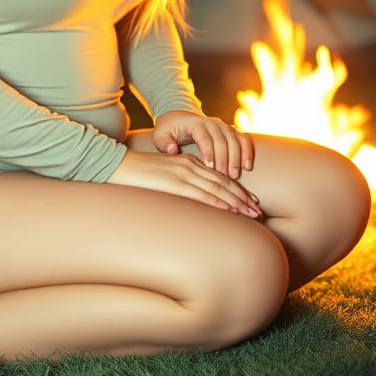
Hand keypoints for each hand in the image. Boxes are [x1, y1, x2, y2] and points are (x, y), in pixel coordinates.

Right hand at [107, 148, 262, 216]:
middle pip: (223, 182)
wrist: (117, 164)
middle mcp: (189, 166)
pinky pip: (201, 193)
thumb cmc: (137, 173)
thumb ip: (178, 182)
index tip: (249, 200)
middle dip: (242, 197)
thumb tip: (189, 198)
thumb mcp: (162, 175)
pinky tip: (229, 210)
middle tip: (257, 210)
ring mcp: (182, 173)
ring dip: (236, 202)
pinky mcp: (174, 183)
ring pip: (217, 188)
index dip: (236, 189)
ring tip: (250, 213)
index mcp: (187, 162)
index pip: (218, 176)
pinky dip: (218, 202)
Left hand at [152, 110, 254, 178]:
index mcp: (195, 123)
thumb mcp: (160, 134)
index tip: (210, 167)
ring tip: (235, 175)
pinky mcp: (230, 131)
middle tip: (225, 177)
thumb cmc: (169, 129)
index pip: (204, 137)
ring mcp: (223, 126)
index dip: (208, 151)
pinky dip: (247, 151)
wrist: (179, 117)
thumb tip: (173, 150)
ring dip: (237, 157)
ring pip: (235, 139)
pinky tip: (248, 166)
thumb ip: (164, 143)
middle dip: (225, 159)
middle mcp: (212, 122)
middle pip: (223, 140)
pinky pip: (243, 139)